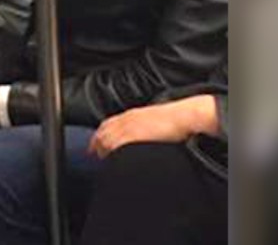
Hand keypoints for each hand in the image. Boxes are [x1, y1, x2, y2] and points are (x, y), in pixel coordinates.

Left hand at [89, 94, 218, 157]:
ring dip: (103, 151)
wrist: (182, 116)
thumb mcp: (153, 119)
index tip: (94, 145)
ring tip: (105, 162)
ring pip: (106, 140)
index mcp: (130, 115)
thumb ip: (142, 125)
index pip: (106, 124)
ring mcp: (128, 127)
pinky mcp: (133, 136)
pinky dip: (111, 154)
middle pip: (103, 133)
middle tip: (95, 157)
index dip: (98, 135)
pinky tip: (113, 161)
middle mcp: (126, 120)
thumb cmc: (174, 119)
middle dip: (97, 145)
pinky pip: (115, 146)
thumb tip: (142, 135)